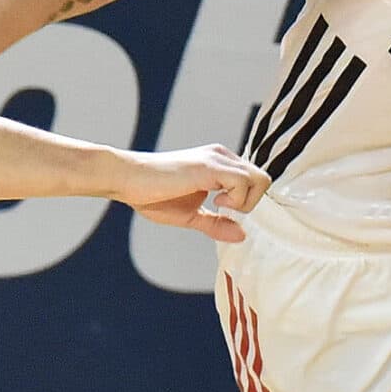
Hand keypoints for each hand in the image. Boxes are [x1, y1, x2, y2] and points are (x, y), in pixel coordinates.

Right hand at [112, 145, 269, 243]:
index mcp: (219, 164)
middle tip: (223, 210)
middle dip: (250, 203)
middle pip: (263, 179)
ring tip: (218, 206)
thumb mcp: (191, 216)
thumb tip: (242, 235)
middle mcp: (222, 156)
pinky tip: (214, 202)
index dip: (245, 202)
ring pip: (259, 179)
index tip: (223, 212)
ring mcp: (217, 159)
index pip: (254, 181)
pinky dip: (236, 199)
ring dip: (244, 202)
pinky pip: (243, 181)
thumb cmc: (152, 194)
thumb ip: (217, 224)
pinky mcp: (209, 166)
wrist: (127, 179)